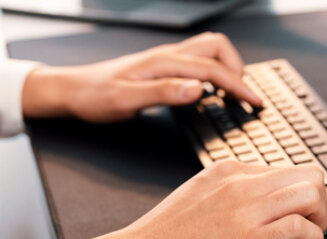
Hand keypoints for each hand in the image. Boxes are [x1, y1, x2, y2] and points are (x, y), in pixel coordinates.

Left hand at [21, 32, 262, 121]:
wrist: (70, 91)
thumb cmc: (94, 98)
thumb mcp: (127, 101)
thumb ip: (164, 94)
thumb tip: (198, 89)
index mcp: (164, 63)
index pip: (213, 69)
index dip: (239, 86)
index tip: (255, 103)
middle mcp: (167, 56)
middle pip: (217, 47)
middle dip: (238, 69)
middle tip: (246, 97)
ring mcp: (164, 59)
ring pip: (207, 51)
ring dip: (226, 67)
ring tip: (234, 93)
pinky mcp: (160, 67)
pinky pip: (196, 61)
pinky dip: (212, 72)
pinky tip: (209, 91)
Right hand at [74, 161, 326, 238]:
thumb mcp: (195, 199)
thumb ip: (228, 194)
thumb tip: (260, 207)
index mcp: (226, 171)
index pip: (285, 168)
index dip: (312, 189)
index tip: (326, 205)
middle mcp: (240, 184)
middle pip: (308, 175)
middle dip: (325, 202)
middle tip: (326, 224)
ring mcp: (246, 211)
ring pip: (312, 195)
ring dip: (323, 220)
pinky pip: (303, 229)